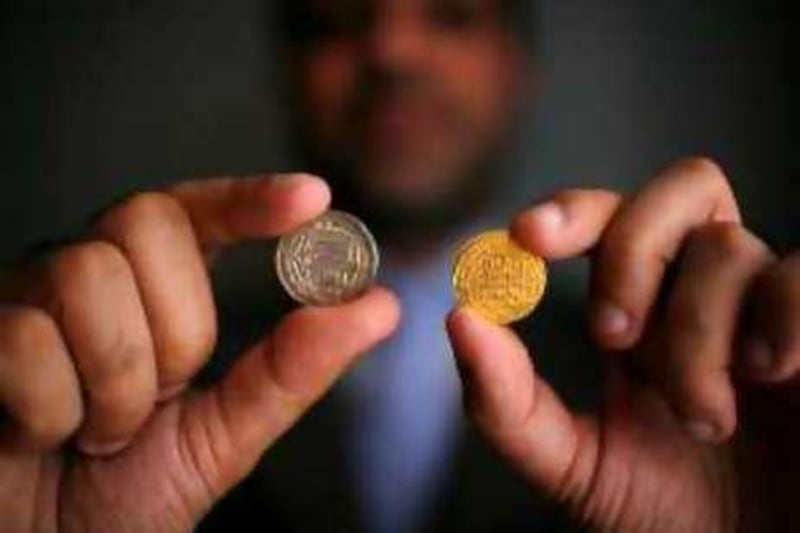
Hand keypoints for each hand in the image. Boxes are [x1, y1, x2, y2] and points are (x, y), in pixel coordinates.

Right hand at [0, 174, 399, 531]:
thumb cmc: (121, 493)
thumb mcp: (225, 434)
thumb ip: (294, 369)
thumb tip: (380, 307)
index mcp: (149, 288)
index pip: (196, 211)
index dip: (251, 198)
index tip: (314, 199)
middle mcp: (85, 272)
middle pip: (146, 227)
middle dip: (175, 332)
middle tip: (162, 398)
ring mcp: (21, 297)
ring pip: (88, 279)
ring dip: (115, 386)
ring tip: (99, 431)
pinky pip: (26, 342)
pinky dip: (52, 413)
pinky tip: (40, 436)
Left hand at [447, 157, 797, 531]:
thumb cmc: (670, 515)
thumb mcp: (573, 465)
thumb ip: (508, 404)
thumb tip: (460, 318)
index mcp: (642, 312)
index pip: (607, 219)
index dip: (570, 210)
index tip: (526, 236)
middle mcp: (706, 293)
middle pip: (675, 191)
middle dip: (629, 253)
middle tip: (611, 335)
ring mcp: (769, 307)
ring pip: (727, 246)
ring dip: (695, 334)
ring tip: (704, 419)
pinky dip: (779, 316)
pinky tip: (768, 375)